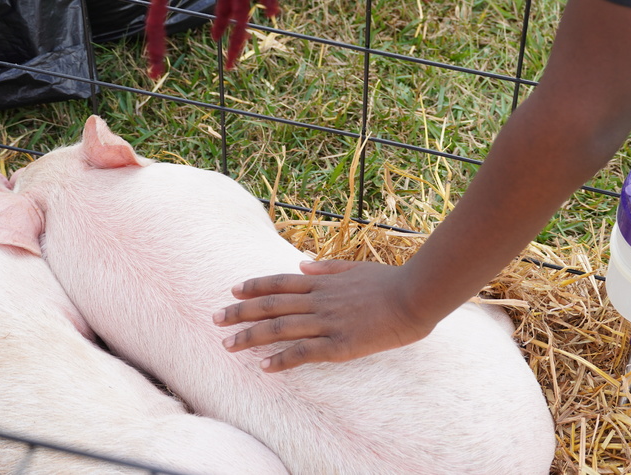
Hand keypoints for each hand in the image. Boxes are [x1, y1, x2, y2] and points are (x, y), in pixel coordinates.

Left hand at [214, 260, 434, 371]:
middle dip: (240, 312)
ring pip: (281, 329)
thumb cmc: (390, 281)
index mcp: (323, 282)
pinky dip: (282, 359)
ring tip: (228, 345)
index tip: (233, 290)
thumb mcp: (356, 267)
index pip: (280, 282)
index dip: (255, 286)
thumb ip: (327, 267)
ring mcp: (328, 322)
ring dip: (251, 337)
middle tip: (215, 320)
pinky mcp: (340, 345)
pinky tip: (265, 367)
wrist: (415, 296)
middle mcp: (319, 300)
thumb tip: (303, 264)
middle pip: (271, 305)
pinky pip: (304, 353)